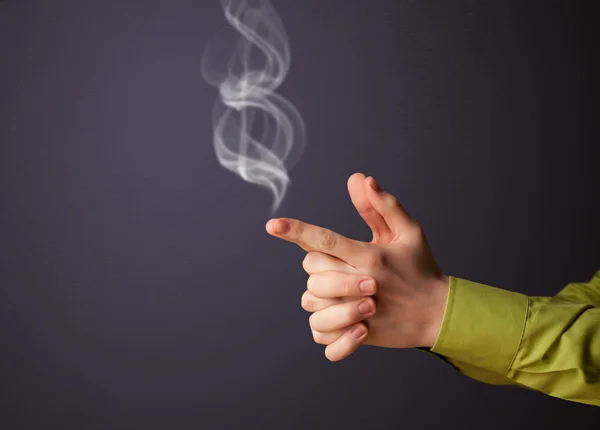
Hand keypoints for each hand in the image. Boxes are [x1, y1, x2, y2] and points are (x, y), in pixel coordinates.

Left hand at [266, 173, 448, 360]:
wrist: (438, 314)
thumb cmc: (420, 268)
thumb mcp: (408, 231)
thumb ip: (381, 205)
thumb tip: (360, 178)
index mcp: (371, 257)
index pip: (326, 240)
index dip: (297, 231)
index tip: (273, 225)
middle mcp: (361, 284)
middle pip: (312, 269)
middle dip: (317, 264)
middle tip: (341, 265)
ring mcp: (358, 314)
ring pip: (311, 301)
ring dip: (319, 295)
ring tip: (340, 292)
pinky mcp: (358, 337)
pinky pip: (321, 335)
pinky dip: (324, 327)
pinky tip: (339, 318)